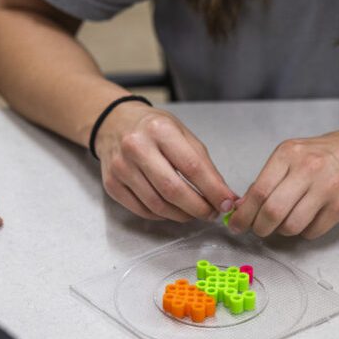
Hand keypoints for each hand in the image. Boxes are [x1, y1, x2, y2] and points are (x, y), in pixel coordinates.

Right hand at [95, 101, 236, 221]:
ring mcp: (121, 168)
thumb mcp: (182, 134)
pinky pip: (142, 210)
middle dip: (198, 208)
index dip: (213, 190)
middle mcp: (136, 147)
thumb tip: (224, 196)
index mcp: (160, 130)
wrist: (113, 123)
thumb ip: (203, 164)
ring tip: (194, 212)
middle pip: (173, 190)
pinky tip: (173, 210)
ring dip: (182, 215)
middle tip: (211, 213)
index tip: (227, 203)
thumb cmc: (153, 128)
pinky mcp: (112, 184)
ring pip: (158, 205)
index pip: (192, 167)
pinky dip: (163, 215)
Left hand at [228, 120, 338, 238]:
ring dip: (284, 230)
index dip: (244, 214)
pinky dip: (305, 231)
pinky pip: (312, 231)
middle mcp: (307, 169)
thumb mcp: (296, 154)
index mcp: (289, 154)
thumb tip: (245, 204)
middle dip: (260, 227)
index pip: (258, 191)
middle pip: (271, 211)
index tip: (238, 224)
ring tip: (288, 221)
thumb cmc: (332, 153)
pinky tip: (310, 219)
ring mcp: (326, 188)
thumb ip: (271, 177)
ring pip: (291, 225)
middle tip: (259, 229)